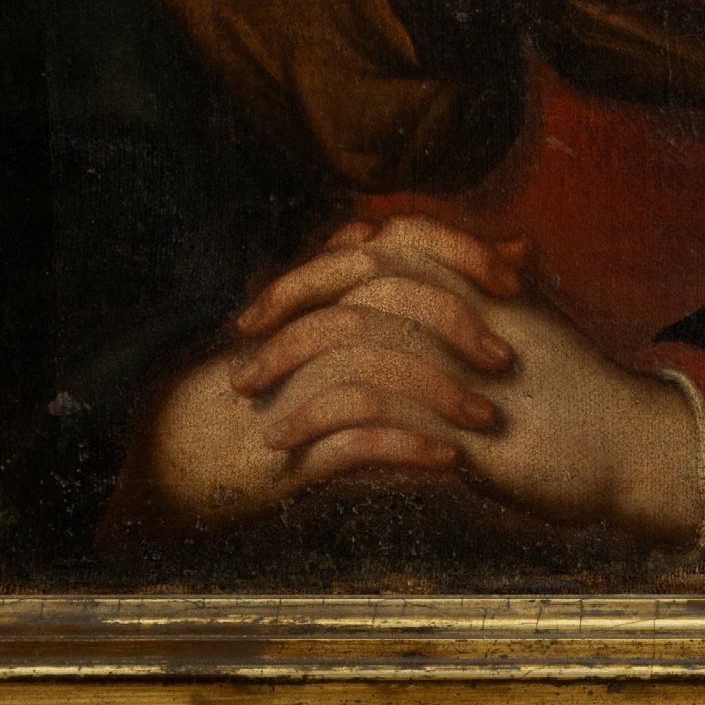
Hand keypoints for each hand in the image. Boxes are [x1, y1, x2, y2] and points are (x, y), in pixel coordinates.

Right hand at [114, 216, 524, 531]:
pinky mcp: (284, 439)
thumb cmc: (290, 384)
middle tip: (509, 360)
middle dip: (458, 325)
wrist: (186, 450)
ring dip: (439, 394)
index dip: (462, 251)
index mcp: (325, 288)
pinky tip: (447, 464)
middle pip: (390, 295)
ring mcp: (294, 379)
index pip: (401, 239)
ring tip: (485, 424)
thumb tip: (516, 247)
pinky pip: (352, 436)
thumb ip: (427, 290)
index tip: (518, 281)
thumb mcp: (353, 332)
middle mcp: (309, 320)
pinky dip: (405, 447)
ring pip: (374, 366)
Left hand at [236, 222, 704, 544]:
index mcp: (475, 280)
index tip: (269, 303)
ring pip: (358, 340)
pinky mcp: (466, 423)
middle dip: (289, 308)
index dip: (316, 268)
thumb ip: (464, 303)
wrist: (634, 444)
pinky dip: (323, 425)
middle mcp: (468, 307)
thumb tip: (399, 299)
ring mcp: (467, 362)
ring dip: (293, 371)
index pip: (377, 245)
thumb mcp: (516, 332)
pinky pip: (378, 411)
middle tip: (243, 345)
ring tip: (254, 406)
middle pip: (357, 280)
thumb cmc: (572, 395)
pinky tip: (291, 449)